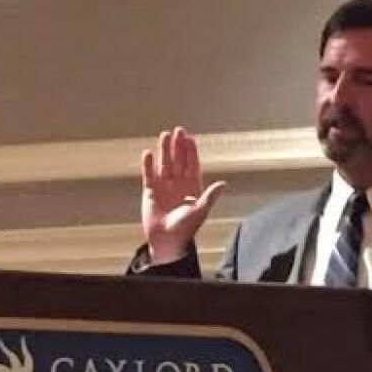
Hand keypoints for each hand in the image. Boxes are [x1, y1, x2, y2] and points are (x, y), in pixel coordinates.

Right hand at [140, 126, 225, 263]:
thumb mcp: (200, 211)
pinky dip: (148, 165)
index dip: (190, 151)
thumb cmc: (185, 228)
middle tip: (177, 130)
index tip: (189, 138)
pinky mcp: (150, 192)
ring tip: (164, 136)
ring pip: (164, 164)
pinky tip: (148, 154)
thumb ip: (210, 196)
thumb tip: (223, 183)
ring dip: (164, 151)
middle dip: (178, 146)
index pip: (192, 164)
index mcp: (192, 187)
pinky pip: (149, 175)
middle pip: (178, 160)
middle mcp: (178, 184)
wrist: (167, 241)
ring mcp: (164, 186)